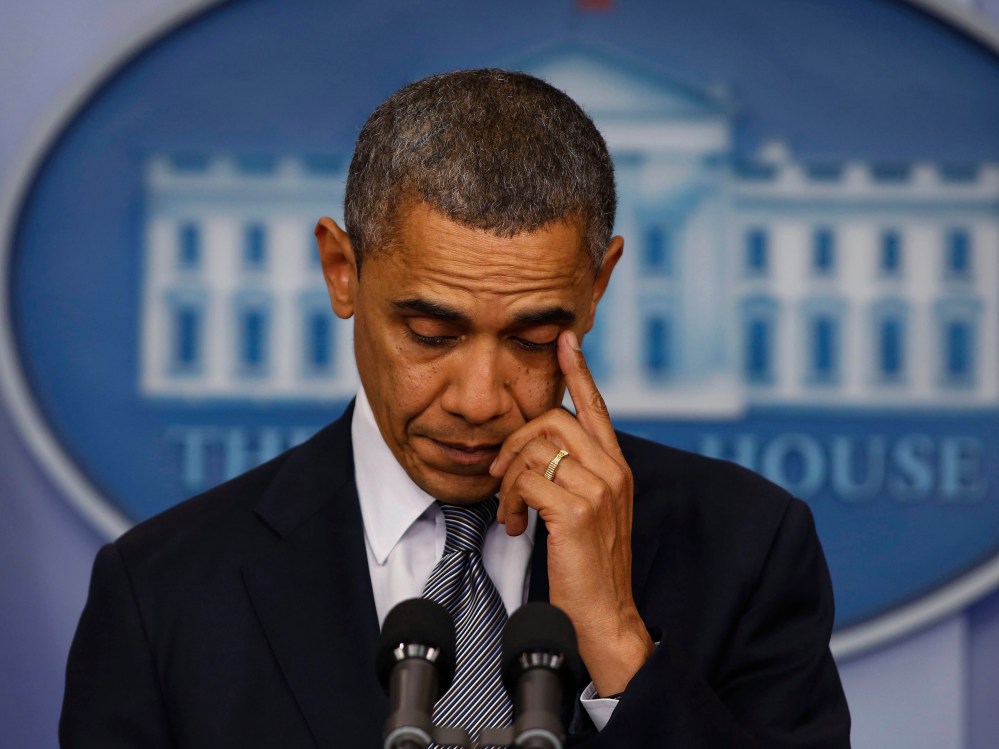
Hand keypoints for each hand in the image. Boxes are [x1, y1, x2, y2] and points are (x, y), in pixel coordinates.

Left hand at [489, 330, 653, 695]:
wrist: (605, 616)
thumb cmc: (590, 566)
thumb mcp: (588, 511)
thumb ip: (574, 476)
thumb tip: (538, 451)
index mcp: (615, 466)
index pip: (596, 407)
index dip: (578, 372)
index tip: (565, 339)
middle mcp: (612, 470)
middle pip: (552, 419)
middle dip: (514, 441)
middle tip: (500, 476)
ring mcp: (598, 489)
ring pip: (535, 449)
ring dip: (509, 480)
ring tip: (511, 511)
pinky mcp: (576, 511)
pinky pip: (527, 480)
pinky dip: (511, 501)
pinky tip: (517, 526)